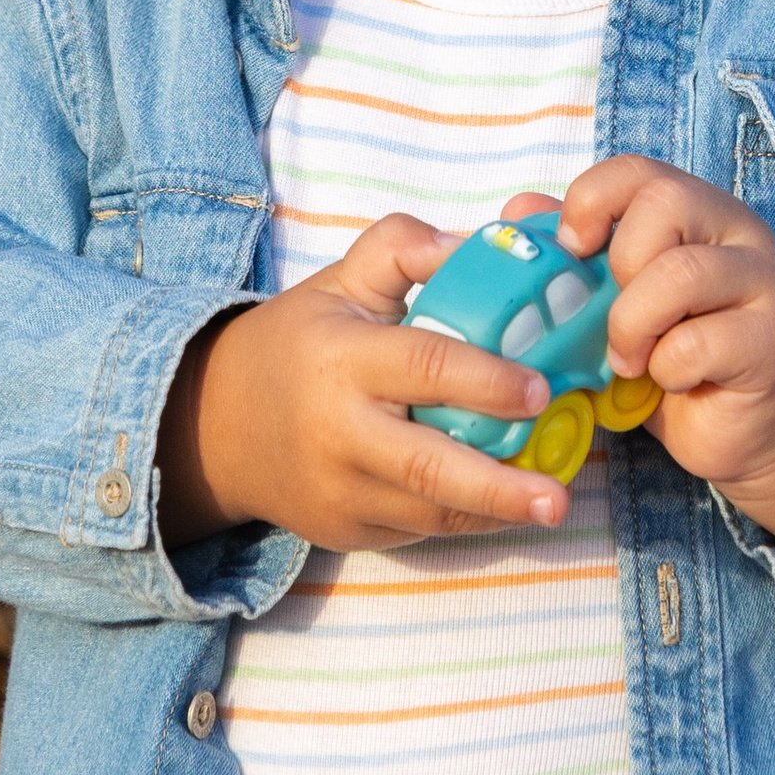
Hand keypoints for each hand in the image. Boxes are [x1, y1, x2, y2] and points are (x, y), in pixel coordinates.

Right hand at [157, 214, 569, 550]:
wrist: (217, 426)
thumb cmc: (298, 343)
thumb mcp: (339, 281)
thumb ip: (402, 248)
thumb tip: (469, 244)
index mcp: (343, 359)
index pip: (424, 367)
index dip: (486, 380)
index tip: (540, 389)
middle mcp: (339, 430)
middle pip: (426, 464)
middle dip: (497, 484)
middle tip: (557, 494)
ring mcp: (340, 489)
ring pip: (428, 509)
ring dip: (493, 511)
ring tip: (550, 506)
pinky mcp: (346, 530)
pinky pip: (415, 528)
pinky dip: (463, 518)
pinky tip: (504, 507)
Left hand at [515, 159, 774, 571]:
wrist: (740, 428)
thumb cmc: (670, 356)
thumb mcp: (613, 303)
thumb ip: (571, 257)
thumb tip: (516, 211)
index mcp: (694, 211)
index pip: (636, 170)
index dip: (591, 200)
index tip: (571, 250)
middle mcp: (735, 233)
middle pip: (666, 200)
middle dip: (620, 260)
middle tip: (610, 314)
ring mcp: (762, 282)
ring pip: (683, 271)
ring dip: (634, 323)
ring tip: (628, 360)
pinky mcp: (769, 342)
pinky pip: (697, 343)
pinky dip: (665, 369)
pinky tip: (669, 382)